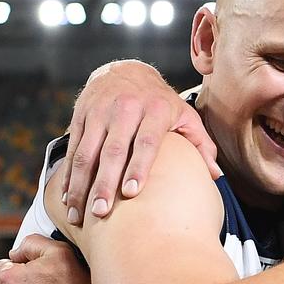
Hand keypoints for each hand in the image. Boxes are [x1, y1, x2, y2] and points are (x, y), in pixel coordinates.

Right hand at [63, 59, 218, 224]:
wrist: (125, 70)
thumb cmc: (160, 102)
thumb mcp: (184, 115)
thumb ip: (201, 144)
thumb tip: (216, 175)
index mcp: (155, 109)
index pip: (146, 141)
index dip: (138, 167)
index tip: (132, 193)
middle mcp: (126, 107)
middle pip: (113, 150)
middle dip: (104, 183)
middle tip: (101, 212)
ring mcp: (100, 111)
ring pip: (87, 152)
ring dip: (80, 185)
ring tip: (78, 214)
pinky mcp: (81, 115)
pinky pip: (73, 148)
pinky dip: (68, 175)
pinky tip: (67, 197)